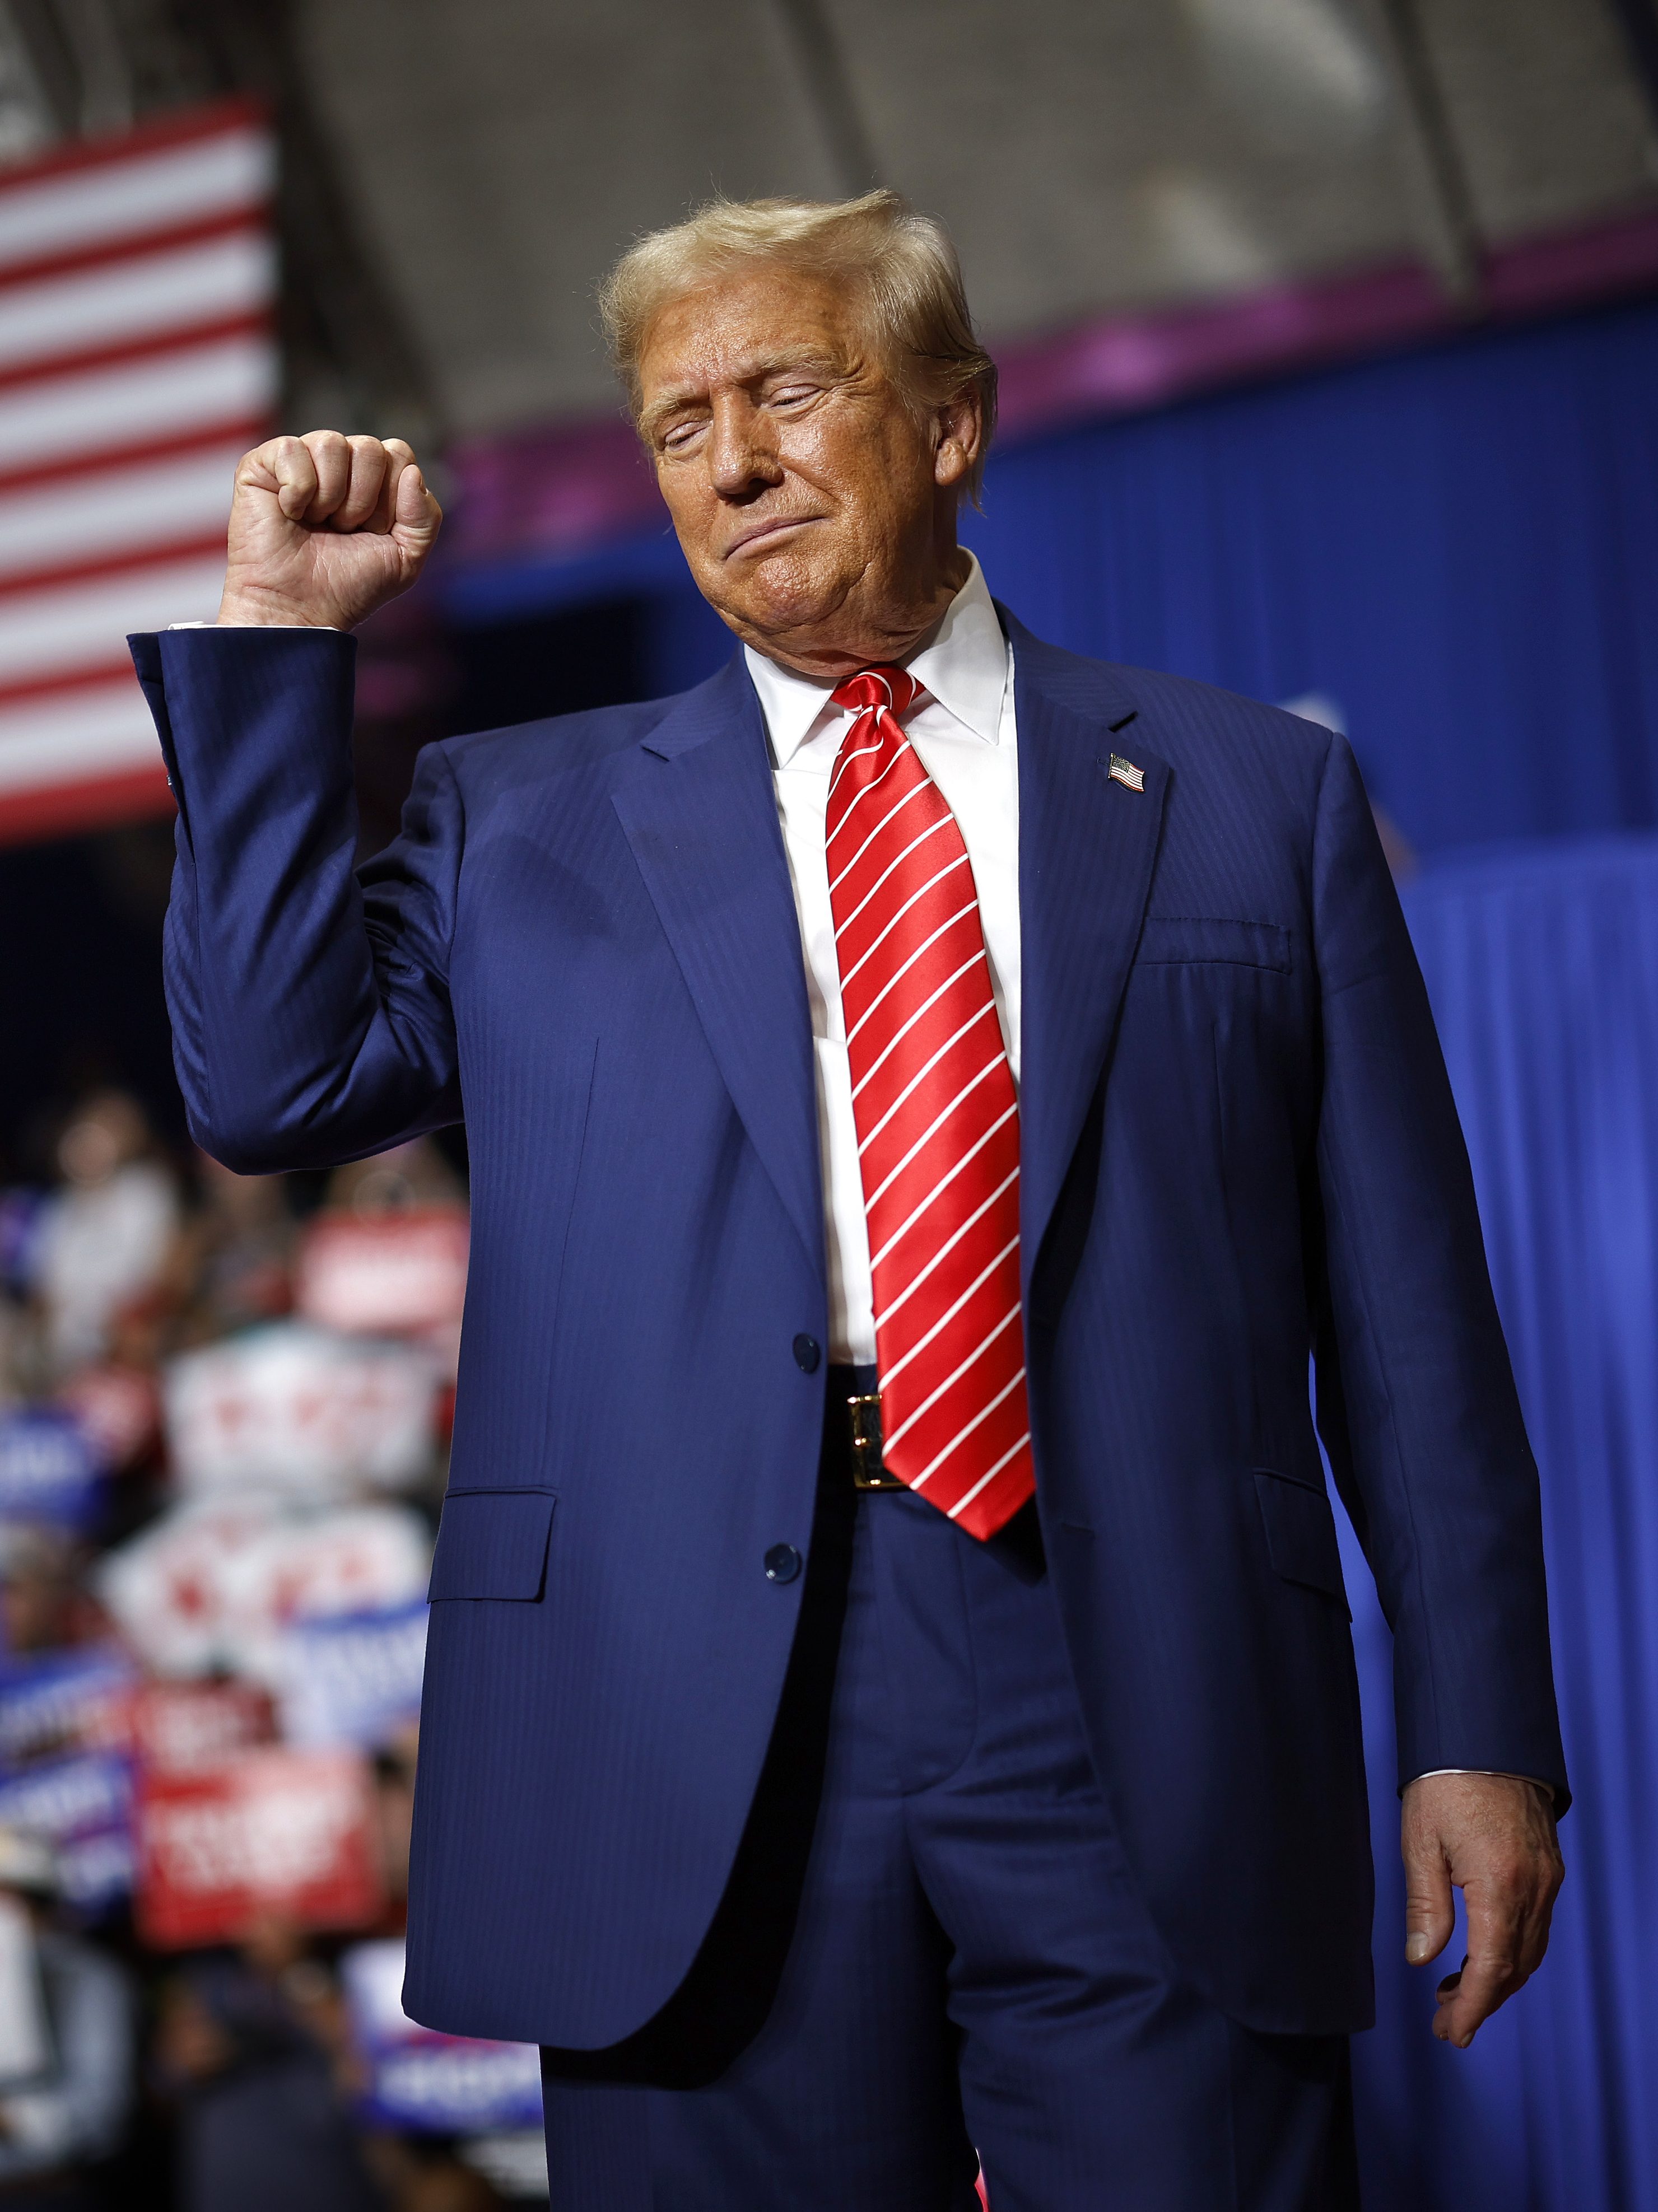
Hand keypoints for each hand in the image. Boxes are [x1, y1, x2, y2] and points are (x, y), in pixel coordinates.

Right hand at [217, 430, 441, 630]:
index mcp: (373, 478)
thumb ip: (426, 517)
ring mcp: (301, 460)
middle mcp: (339, 463)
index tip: (373, 531)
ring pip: (332, 443)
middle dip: (362, 500)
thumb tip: (412, 471)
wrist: (300, 608)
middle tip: (342, 530)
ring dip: (331, 496)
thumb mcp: (406, 558)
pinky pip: (293, 449)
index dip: (392, 497)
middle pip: (369, 448)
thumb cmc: (349, 586)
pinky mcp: (263, 463)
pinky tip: (289, 513)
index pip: (398, 454)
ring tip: (316, 523)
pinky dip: (297, 491)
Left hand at [1401, 1772, 1563, 2047]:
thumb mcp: (1420, 1842)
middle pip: (1516, 1967)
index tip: (1450, 2031)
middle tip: (1446, 2024)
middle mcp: (1534, 1886)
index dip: (1473, 2006)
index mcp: (1500, 1882)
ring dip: (1498, 1980)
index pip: (1493, 1967)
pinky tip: (1481, 1955)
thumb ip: (1425, 1906)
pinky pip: (1536, 1925)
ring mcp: (1548, 1878)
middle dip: (1483, 2002)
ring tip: (1455, 1994)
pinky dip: (1511, 1951)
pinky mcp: (1548, 1868)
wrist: (1485, 1736)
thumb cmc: (1446, 1782)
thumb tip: (1421, 1959)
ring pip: (1530, 1950)